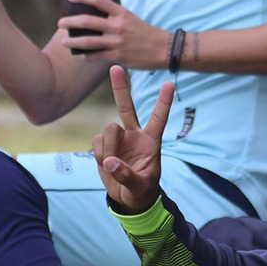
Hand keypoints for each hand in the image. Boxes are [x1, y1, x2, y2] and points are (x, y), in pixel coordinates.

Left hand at [58, 0, 169, 66]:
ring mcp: (116, 42)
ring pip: (88, 41)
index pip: (98, 1)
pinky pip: (96, 56)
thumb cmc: (146, 33)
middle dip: (70, 22)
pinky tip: (81, 56)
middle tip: (60, 23)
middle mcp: (117, 26)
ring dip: (73, 42)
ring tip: (64, 42)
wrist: (162, 49)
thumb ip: (115, 17)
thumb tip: (97, 18)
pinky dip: (86, 56)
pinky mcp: (117, 56)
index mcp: (121, 13)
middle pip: (87, 21)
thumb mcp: (131, 18)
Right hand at [94, 65, 171, 213]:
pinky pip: (96, 142)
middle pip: (127, 108)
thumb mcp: (139, 187)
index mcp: (151, 142)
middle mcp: (134, 135)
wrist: (128, 198)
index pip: (159, 118)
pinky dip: (99, 154)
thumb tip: (110, 162)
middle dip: (120, 88)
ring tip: (113, 164)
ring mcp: (118, 140)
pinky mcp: (104, 146)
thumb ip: (126, 175)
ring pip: (108, 130)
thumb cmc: (142, 191)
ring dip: (108, 147)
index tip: (170, 83)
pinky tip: (106, 163)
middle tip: (116, 67)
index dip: (163, 102)